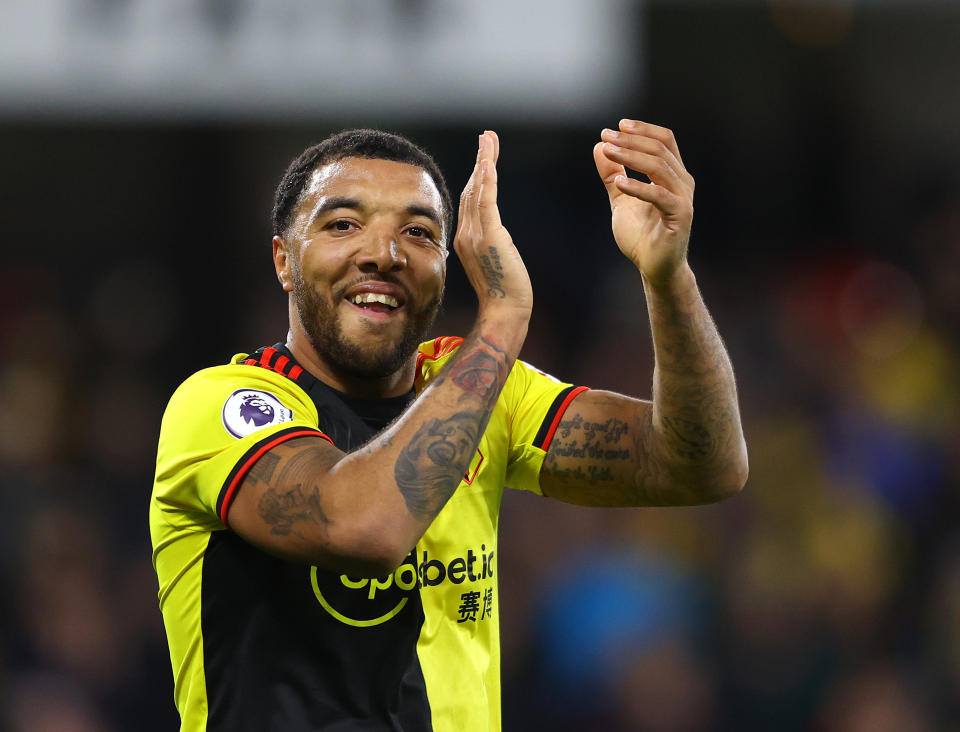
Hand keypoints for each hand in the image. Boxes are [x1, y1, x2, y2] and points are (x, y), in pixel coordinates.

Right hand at [454, 131, 532, 320]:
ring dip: (484, 161)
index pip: (469, 199)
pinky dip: (486, 180)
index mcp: (464, 238)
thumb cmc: (503, 292)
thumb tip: (490, 236)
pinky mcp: (489, 237)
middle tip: (487, 136)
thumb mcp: (492, 262)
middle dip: (480, 160)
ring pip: (477, 190)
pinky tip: (488, 162)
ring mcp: (474, 235)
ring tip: (488, 139)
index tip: (483, 156)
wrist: (504, 310)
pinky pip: (486, 202)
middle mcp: (465, 233)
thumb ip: (486, 245)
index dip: (475, 175)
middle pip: (471, 188)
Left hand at [594, 120, 694, 288]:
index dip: (642, 130)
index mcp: (673, 175)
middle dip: (631, 140)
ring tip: (608, 152)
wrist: (654, 268)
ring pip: (660, 166)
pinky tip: (619, 183)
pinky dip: (638, 186)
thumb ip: (612, 174)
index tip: (616, 127)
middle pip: (659, 149)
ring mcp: (683, 199)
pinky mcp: (680, 216)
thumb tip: (598, 146)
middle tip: (606, 137)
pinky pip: (659, 195)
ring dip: (631, 156)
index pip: (664, 141)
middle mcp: (682, 183)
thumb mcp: (621, 199)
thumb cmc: (641, 235)